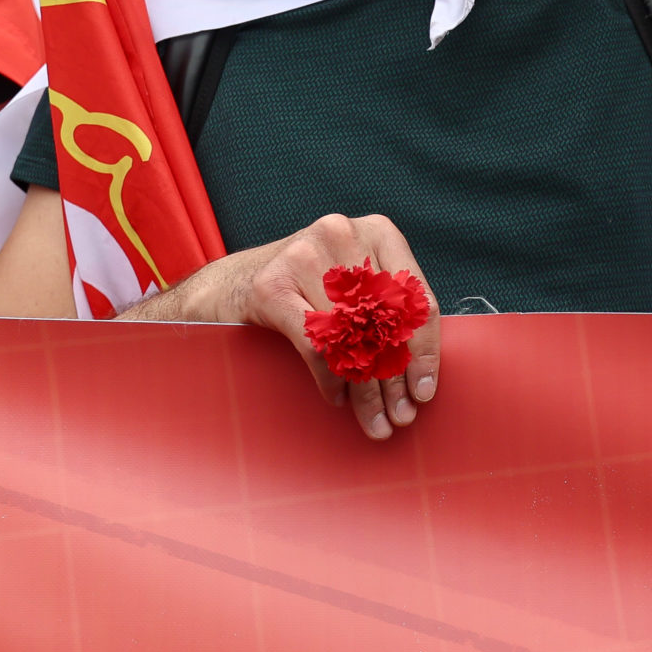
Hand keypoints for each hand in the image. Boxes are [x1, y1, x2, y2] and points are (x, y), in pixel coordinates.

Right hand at [138, 213, 440, 440]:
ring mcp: (303, 255)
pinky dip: (330, 377)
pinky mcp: (271, 285)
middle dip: (394, 377)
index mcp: (376, 231)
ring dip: (365, 388)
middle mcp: (341, 234)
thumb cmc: (303, 292)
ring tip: (373, 420)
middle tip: (400, 417)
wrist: (226, 288)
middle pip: (384, 319)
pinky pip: (316, 343)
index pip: (415, 296)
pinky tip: (337, 397)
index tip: (425, 390)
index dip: (425, 348)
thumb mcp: (353, 289)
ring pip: (351, 335)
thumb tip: (422, 377)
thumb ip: (388, 312)